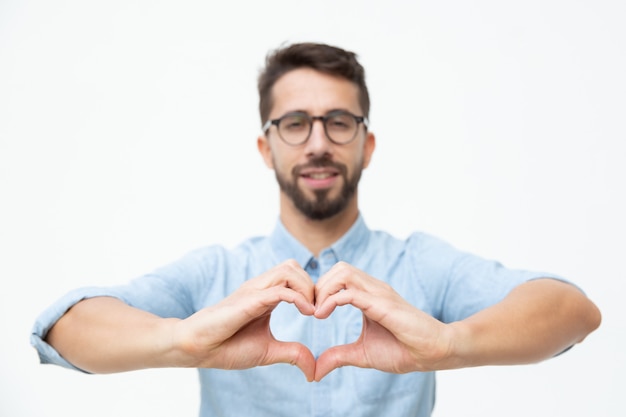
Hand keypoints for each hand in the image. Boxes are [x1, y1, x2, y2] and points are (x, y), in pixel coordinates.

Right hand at [170, 260, 316, 380]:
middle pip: (293, 266)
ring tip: (312, 311)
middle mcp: (260, 287)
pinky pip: (279, 290)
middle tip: (318, 310)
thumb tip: (314, 370)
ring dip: (307, 287)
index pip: (295, 275)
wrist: (198, 349)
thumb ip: (293, 354)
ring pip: (288, 269)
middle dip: (313, 284)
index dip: (313, 289)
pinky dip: (298, 298)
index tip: (321, 312)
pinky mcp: (248, 300)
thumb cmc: (228, 346)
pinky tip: (306, 313)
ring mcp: (254, 291)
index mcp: (266, 295)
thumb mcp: (269, 351)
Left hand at [313, 262, 453, 380]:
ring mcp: (379, 293)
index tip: (311, 312)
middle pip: (338, 268)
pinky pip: (351, 292)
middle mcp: (373, 288)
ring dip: (323, 289)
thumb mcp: (362, 353)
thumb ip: (338, 356)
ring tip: (317, 312)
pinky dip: (331, 300)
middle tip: (311, 310)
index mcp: (368, 295)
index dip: (320, 290)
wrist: (432, 353)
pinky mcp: (382, 304)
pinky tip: (322, 315)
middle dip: (318, 286)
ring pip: (343, 272)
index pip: (338, 276)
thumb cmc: (403, 350)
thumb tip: (315, 371)